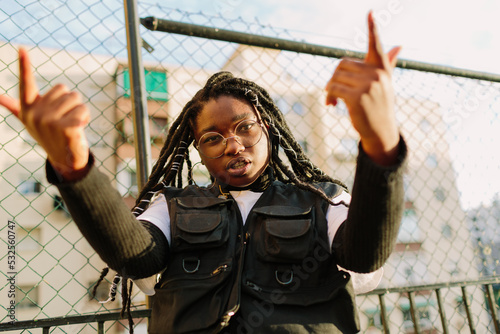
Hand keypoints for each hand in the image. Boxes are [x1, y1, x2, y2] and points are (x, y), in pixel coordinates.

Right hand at [0, 48, 89, 179]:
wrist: (65, 161)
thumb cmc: (50, 136)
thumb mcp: (31, 121)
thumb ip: (16, 107)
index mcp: (28, 109)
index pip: (26, 84)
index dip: (24, 66)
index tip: (21, 48)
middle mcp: (36, 115)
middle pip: (64, 90)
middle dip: (70, 102)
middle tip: (65, 119)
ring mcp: (50, 122)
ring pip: (76, 99)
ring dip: (79, 110)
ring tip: (72, 124)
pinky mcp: (66, 128)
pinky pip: (83, 111)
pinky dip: (85, 118)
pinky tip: (79, 130)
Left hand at [325, 12, 400, 165]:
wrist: (381, 131)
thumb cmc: (380, 106)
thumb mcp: (385, 83)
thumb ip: (389, 64)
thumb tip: (399, 46)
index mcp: (382, 68)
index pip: (377, 45)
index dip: (373, 28)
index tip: (370, 12)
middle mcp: (377, 74)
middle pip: (342, 63)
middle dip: (334, 78)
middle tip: (333, 92)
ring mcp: (369, 85)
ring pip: (335, 77)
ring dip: (329, 89)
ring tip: (333, 101)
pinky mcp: (357, 97)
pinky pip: (332, 88)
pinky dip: (328, 97)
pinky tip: (332, 106)